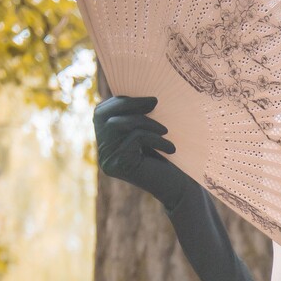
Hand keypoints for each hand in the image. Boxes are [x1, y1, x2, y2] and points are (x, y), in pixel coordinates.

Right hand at [92, 93, 195, 212]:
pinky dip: (154, 138)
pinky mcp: (118, 166)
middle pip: (104, 117)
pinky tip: (170, 148)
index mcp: (106, 142)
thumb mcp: (149, 132)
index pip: (101, 112)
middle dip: (130, 105)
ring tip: (165, 130)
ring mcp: (107, 160)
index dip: (121, 101)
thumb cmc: (166, 159)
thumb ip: (136, 115)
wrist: (179, 189)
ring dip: (144, 122)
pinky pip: (133, 139)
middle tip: (155, 102)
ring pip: (117, 125)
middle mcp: (102, 152)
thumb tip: (137, 91)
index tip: (147, 99)